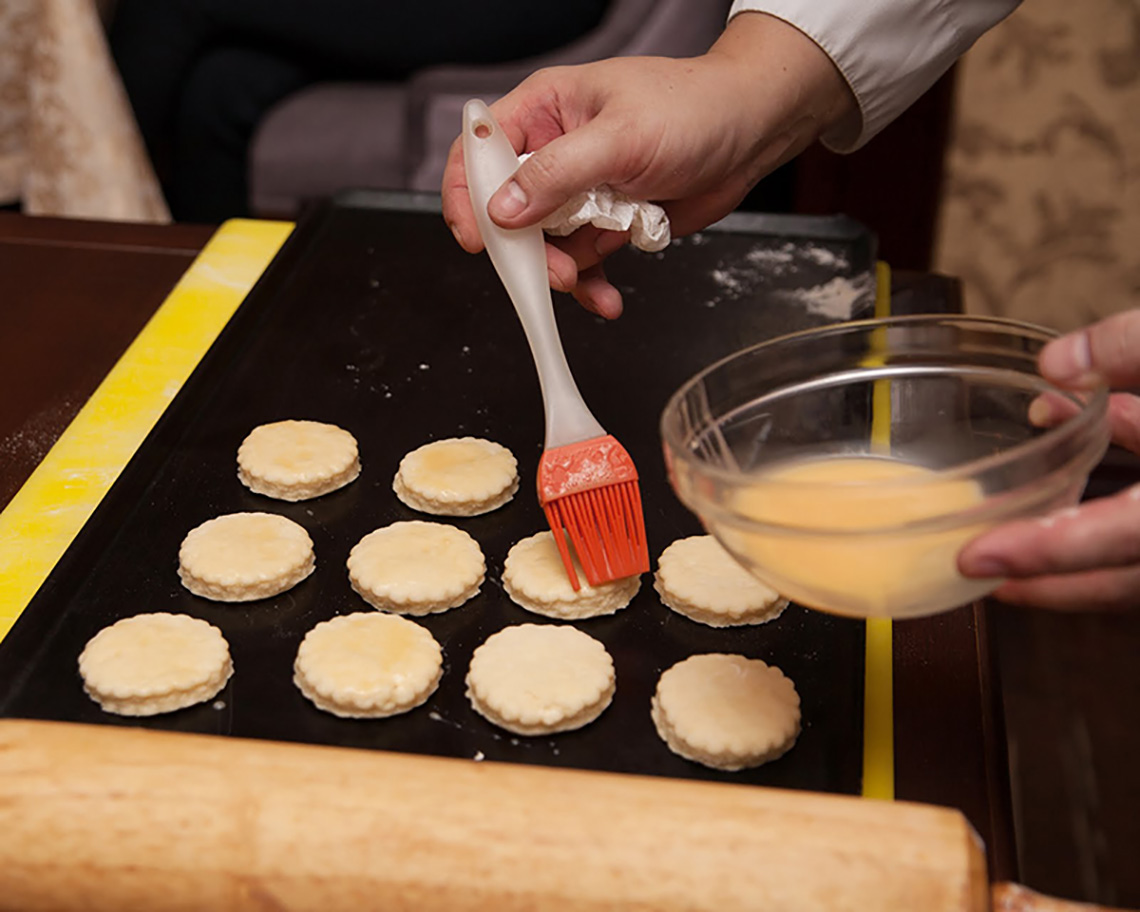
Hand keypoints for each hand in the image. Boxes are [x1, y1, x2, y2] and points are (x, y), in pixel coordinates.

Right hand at [441, 12, 855, 317]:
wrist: (751, 133)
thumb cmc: (693, 109)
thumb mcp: (620, 138)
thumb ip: (556, 174)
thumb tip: (504, 210)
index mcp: (545, 111)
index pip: (480, 151)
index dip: (468, 195)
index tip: (476, 237)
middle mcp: (554, 151)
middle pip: (509, 210)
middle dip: (526, 248)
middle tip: (554, 269)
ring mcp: (580, 191)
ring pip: (546, 245)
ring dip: (563, 272)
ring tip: (588, 281)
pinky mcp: (606, 221)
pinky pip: (583, 261)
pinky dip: (592, 285)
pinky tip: (606, 298)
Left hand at [959, 309, 1139, 609]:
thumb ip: (1136, 347)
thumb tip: (1056, 364)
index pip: (1128, 535)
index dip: (1051, 552)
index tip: (979, 558)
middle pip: (1125, 579)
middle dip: (1047, 581)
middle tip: (974, 570)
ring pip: (1136, 567)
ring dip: (1074, 559)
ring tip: (1006, 550)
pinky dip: (1109, 525)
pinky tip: (1080, 480)